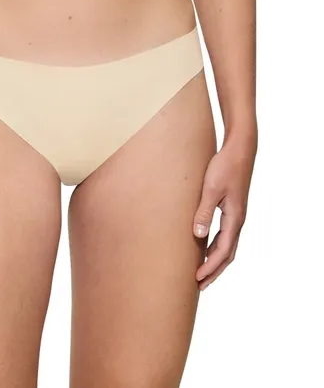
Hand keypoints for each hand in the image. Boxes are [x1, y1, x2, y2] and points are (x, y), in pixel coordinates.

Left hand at [193, 134, 256, 289]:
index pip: (223, 251)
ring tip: (201, 272)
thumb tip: (198, 236)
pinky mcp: (232, 209)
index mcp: (235, 218)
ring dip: (215, 260)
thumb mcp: (211, 188)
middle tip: (199, 285)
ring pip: (227, 245)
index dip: (210, 267)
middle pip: (228, 254)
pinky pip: (225, 234)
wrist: (239, 150)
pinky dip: (216, 246)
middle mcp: (238, 220)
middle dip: (214, 271)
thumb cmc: (224, 167)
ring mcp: (236, 215)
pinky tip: (204, 247)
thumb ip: (204, 211)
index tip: (197, 279)